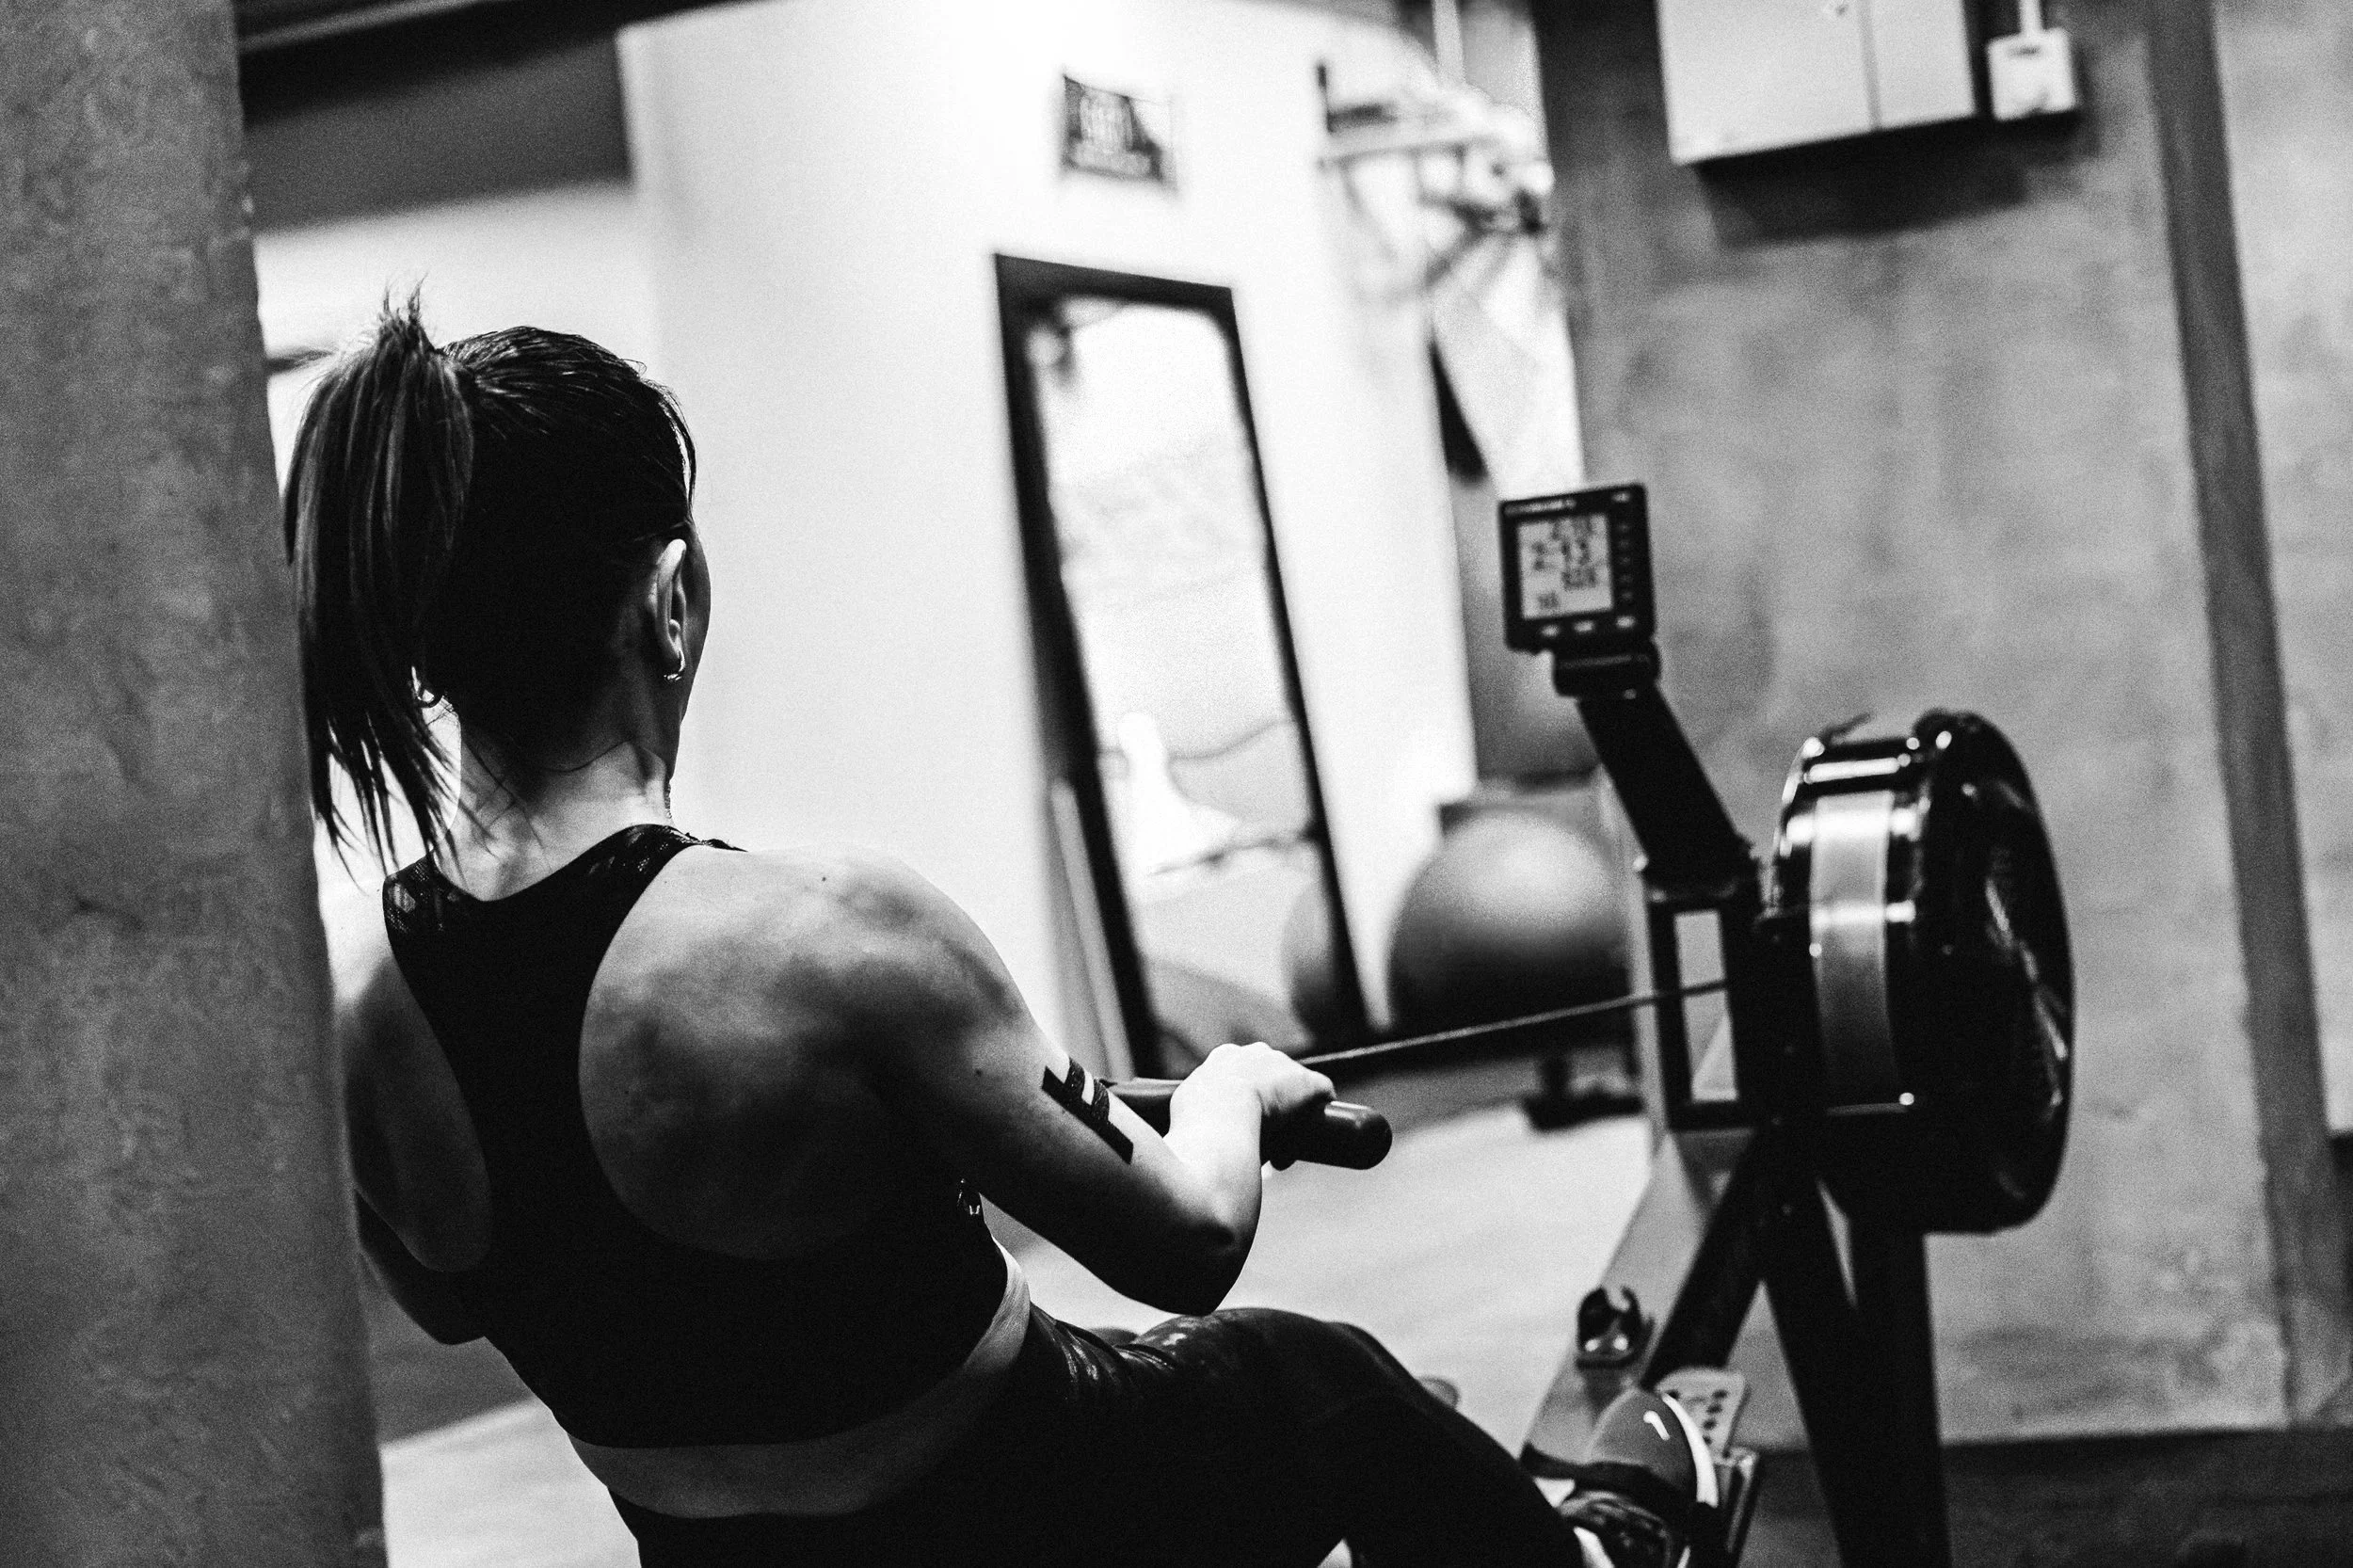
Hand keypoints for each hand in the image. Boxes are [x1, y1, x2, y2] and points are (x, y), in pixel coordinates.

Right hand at [1176, 1041, 1334, 1165]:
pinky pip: (1322, 1090)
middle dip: (1269, 1106)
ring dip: (1292, 1116)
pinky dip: (1320, 1109)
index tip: (1241, 1126)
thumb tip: (1189, 1137)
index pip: (1240, 1074)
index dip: (1243, 1101)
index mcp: (1223, 1059)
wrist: (1220, 1119)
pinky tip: (1319, 1129)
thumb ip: (1192, 1116)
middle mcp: (1254, 1054)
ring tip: (1282, 1154)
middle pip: (1270, 1078)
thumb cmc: (1195, 1125)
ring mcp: (1282, 1065)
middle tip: (1262, 1140)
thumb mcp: (1184, 1113)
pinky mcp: (1307, 1081)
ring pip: (1294, 1090)